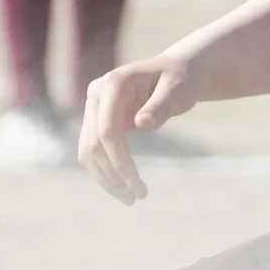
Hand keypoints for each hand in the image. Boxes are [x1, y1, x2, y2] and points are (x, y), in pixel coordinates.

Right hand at [80, 54, 200, 203]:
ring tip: (131, 199)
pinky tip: (123, 187)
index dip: (120, 160)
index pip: (108, 129)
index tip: (138, 185)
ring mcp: (93, 107)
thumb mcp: (178, 91)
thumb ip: (161, 105)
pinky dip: (105, 171)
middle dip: (113, 174)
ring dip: (105, 178)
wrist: (177, 71)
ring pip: (88, 151)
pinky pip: (93, 150)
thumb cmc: (181, 80)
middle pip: (94, 143)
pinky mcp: (96, 120)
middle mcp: (95, 94)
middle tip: (137, 198)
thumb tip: (142, 124)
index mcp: (113, 83)